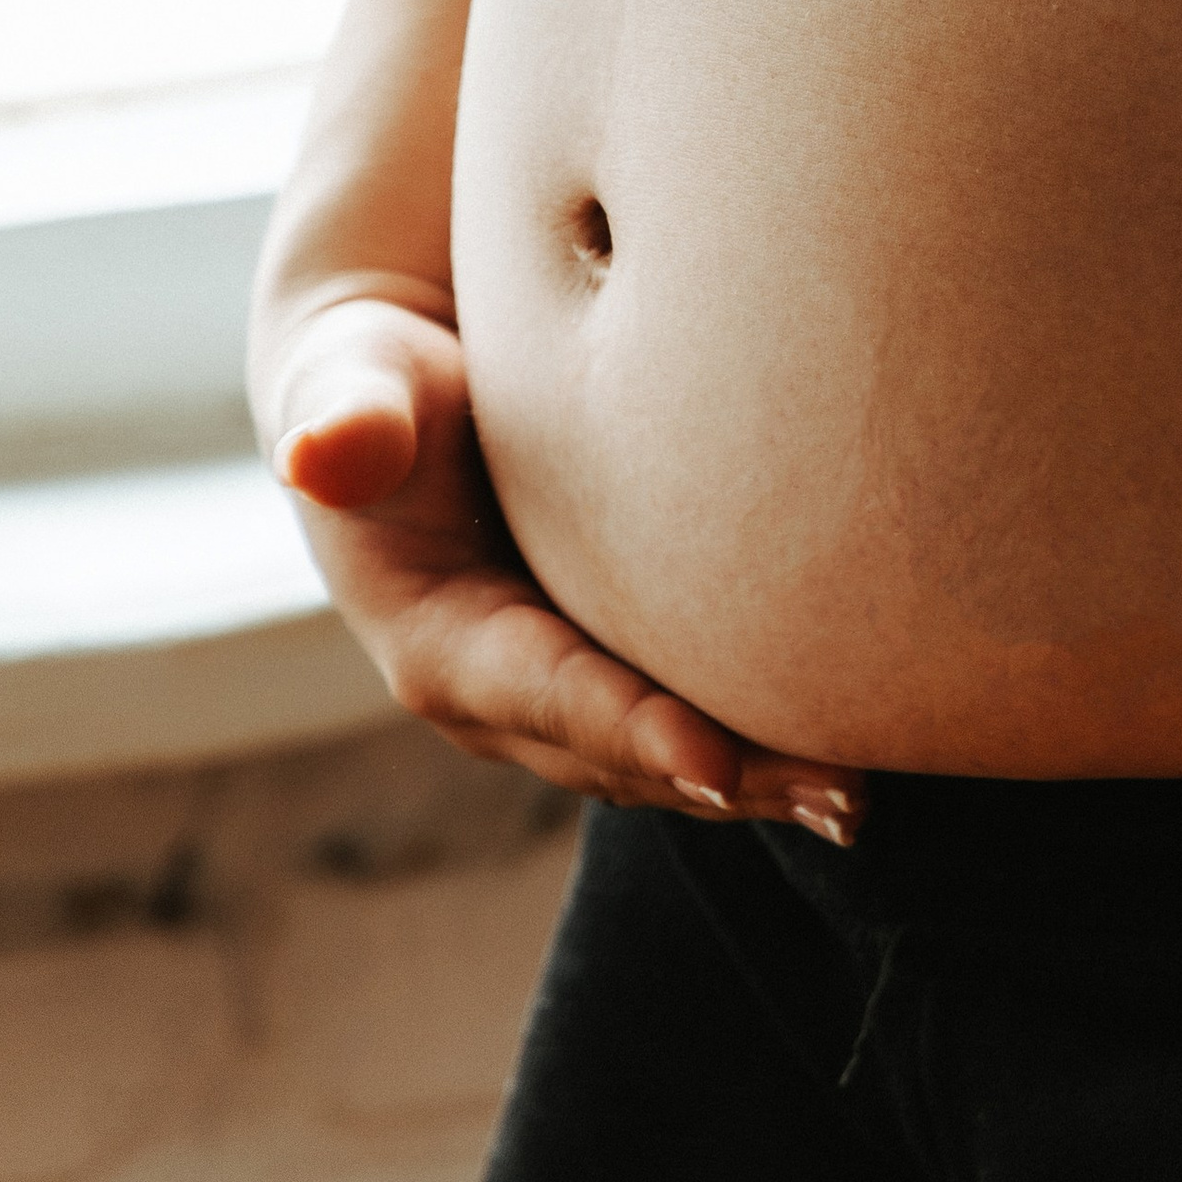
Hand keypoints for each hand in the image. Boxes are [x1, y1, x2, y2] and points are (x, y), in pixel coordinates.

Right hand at [261, 289, 864, 841]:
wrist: (393, 401)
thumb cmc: (374, 383)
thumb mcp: (349, 391)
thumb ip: (348, 415)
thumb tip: (321, 448)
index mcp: (434, 646)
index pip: (543, 694)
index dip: (626, 726)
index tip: (714, 758)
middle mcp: (501, 700)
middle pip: (622, 753)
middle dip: (729, 780)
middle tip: (841, 798)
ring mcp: (562, 698)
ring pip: (668, 757)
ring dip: (763, 782)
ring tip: (860, 798)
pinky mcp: (614, 673)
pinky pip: (693, 723)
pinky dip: (766, 741)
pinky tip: (857, 748)